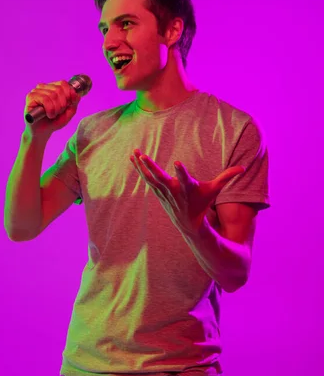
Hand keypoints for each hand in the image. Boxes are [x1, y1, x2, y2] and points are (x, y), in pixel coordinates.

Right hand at [24, 80, 80, 137]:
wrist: (41, 132)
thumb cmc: (53, 122)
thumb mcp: (68, 113)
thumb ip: (74, 104)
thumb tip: (77, 95)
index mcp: (52, 87)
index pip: (63, 83)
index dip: (69, 93)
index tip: (70, 104)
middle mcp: (44, 87)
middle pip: (59, 89)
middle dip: (62, 104)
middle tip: (58, 113)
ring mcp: (36, 91)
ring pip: (52, 95)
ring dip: (56, 108)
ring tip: (52, 115)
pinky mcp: (30, 97)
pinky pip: (45, 99)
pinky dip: (50, 109)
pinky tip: (49, 114)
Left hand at [130, 149, 244, 232]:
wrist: (188, 223)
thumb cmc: (202, 203)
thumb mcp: (214, 190)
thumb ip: (226, 178)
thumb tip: (243, 168)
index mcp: (188, 188)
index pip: (185, 179)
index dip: (181, 171)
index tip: (177, 162)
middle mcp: (173, 190)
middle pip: (161, 178)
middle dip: (152, 168)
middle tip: (143, 157)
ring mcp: (163, 192)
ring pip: (150, 177)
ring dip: (141, 165)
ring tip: (134, 152)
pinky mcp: (157, 191)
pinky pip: (146, 179)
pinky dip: (139, 169)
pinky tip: (132, 158)